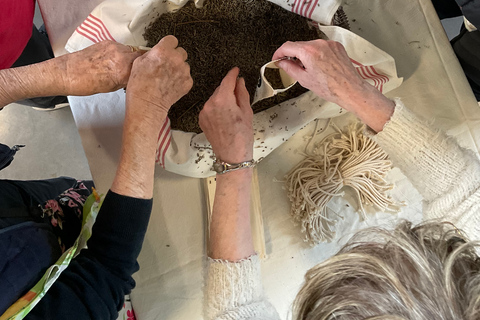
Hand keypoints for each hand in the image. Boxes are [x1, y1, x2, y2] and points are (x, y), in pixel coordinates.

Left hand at [59, 40, 142, 94]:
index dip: (146, 70)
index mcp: (124, 71)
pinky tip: (111, 60)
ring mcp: (114, 47)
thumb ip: (126, 80)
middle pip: (140, 56)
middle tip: (133, 70)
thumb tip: (134, 76)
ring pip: (130, 51)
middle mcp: (121, 56)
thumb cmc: (86, 84)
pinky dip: (119, 53)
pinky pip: (120, 47)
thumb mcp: (112, 88)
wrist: (67, 73)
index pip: (145, 66)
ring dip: (128, 57)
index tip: (145, 74)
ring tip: (120, 66)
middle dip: (138, 63)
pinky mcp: (107, 42)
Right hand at [126, 35, 192, 118]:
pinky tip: (171, 85)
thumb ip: (152, 54)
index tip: (166, 50)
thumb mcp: (139, 62)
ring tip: (167, 78)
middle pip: (181, 52)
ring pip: (184, 65)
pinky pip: (186, 77)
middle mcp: (176, 59)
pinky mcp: (188, 82)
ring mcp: (184, 71)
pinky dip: (181, 80)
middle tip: (166, 65)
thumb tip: (157, 52)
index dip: (168, 45)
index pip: (172, 40)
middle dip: (174, 57)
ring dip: (178, 69)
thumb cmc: (140, 85)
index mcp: (163, 51)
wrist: (147, 104)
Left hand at [199, 67, 253, 163]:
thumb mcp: (246, 112)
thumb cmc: (242, 136)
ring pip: (214, 99)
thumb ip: (241, 93)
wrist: (232, 155)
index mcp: (222, 100)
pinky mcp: (202, 120)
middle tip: (240, 94)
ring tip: (234, 110)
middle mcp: (210, 104)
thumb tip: (239, 81)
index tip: (236, 70)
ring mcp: (204, 113)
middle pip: (220, 89)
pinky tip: (226, 116)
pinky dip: (217, 107)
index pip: (227, 81)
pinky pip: (210, 108)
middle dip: (229, 89)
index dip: (232, 74)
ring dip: (223, 99)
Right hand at [274, 40, 394, 131]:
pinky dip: (316, 54)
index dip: (279, 52)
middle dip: (293, 55)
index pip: (288, 46)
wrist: (350, 89)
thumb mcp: (304, 79)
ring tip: (307, 69)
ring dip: (305, 54)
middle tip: (290, 66)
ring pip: (310, 46)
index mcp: (309, 52)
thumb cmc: (330, 87)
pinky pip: (321, 47)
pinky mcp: (336, 46)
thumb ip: (290, 68)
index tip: (277, 58)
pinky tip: (319, 66)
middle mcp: (319, 44)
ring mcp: (329, 44)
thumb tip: (282, 63)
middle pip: (299, 45)